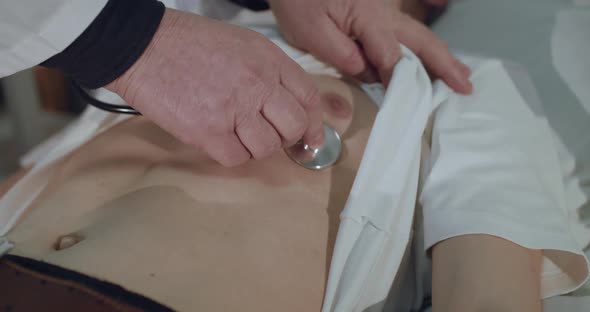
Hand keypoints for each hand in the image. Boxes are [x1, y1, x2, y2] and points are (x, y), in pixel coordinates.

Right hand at [106, 9, 323, 166]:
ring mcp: (234, 109)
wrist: (142, 46)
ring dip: (256, 146)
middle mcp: (257, 84)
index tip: (311, 137)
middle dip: (287, 137)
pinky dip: (232, 154)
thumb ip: (268, 72)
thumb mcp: (242, 44)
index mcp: (268, 60)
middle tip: (270, 135)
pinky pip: (237, 158)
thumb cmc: (188, 44)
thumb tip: (286, 104)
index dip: (314, 123)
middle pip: (295, 126)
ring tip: (237, 133)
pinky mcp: (208, 132)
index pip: (308, 98)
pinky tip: (219, 138)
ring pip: (268, 147)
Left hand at [268, 0, 471, 93]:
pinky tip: (434, 54)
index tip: (406, 103)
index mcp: (368, 17)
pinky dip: (423, 45)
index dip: (399, 82)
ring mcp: (385, 8)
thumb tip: (371, 74)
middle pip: (420, 41)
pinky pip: (407, 29)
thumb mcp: (311, 32)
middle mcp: (384, 11)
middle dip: (445, 64)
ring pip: (418, 34)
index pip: (391, 57)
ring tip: (460, 75)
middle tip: (466, 86)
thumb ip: (342, 54)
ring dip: (440, 55)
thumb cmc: (298, 1)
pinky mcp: (379, 10)